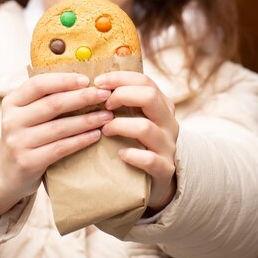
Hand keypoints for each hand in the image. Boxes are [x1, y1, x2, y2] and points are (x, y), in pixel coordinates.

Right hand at [0, 73, 112, 220]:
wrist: (8, 175)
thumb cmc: (26, 137)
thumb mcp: (27, 115)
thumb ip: (46, 99)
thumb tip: (84, 82)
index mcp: (12, 102)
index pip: (38, 84)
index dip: (64, 80)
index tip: (87, 80)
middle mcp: (11, 120)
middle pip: (52, 104)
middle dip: (83, 98)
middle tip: (105, 95)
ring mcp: (18, 142)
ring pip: (59, 127)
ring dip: (87, 120)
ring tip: (107, 116)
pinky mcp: (28, 162)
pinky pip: (60, 148)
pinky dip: (81, 140)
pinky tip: (96, 135)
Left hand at [94, 71, 178, 211]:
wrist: (156, 179)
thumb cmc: (137, 142)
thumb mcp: (135, 118)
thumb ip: (122, 102)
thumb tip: (89, 85)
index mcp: (161, 105)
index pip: (144, 81)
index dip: (119, 78)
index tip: (98, 83)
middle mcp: (168, 122)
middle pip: (150, 97)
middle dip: (122, 96)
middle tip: (104, 105)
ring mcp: (168, 146)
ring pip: (146, 127)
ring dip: (120, 126)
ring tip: (105, 131)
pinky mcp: (165, 169)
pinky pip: (150, 159)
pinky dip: (132, 155)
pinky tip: (120, 154)